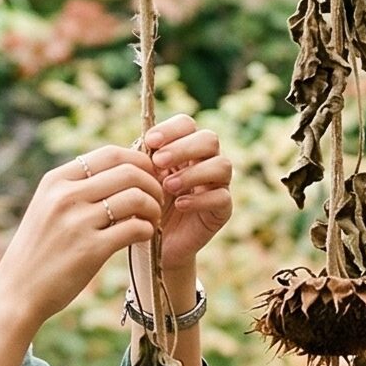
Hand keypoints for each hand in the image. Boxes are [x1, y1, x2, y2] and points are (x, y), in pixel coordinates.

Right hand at [0, 143, 165, 330]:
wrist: (17, 291)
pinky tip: (144, 236)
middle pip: (129, 172)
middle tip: (157, 200)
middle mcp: (65, 196)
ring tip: (152, 219)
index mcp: (56, 181)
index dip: (139, 161)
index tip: (147, 177)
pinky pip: (135, 228)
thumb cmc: (38, 250)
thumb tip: (119, 170)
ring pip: (136, 198)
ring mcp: (78, 222)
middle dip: (153, 184)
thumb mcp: (46, 207)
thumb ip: (75, 188)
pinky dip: (148, 230)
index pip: (110, 154)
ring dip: (154, 208)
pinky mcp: (91, 250)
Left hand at [141, 115, 231, 274]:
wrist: (153, 241)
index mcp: (185, 148)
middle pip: (209, 139)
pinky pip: (222, 197)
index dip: (171, 129)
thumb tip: (145, 143)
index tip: (150, 141)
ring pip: (222, 165)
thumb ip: (144, 160)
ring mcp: (218, 185)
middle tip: (158, 162)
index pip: (187, 124)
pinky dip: (200, 199)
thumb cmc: (146, 203)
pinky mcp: (223, 210)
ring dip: (193, 173)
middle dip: (183, 148)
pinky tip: (180, 204)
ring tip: (168, 186)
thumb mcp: (141, 179)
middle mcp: (206, 161)